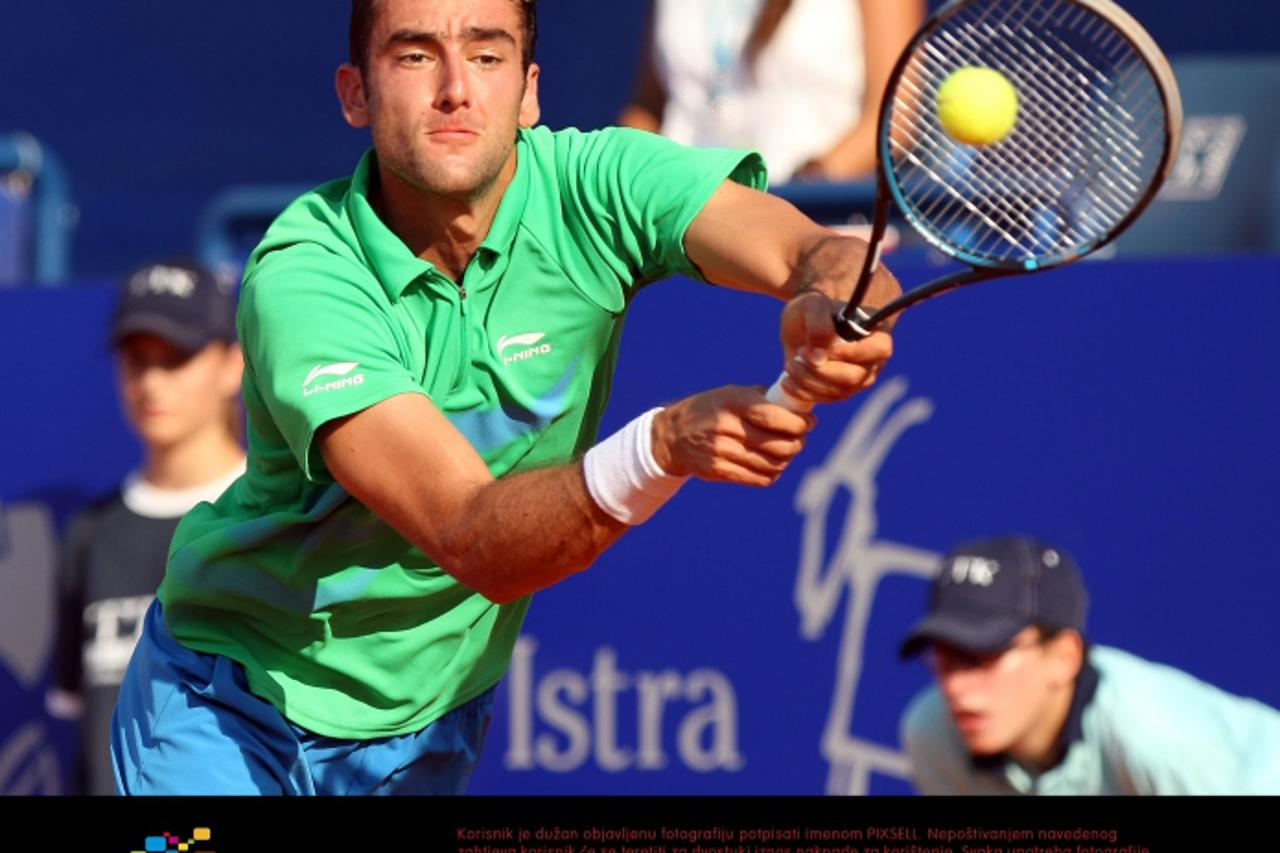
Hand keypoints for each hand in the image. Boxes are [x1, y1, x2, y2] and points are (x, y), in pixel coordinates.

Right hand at [650, 386, 815, 486]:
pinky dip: (773, 473)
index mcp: (734, 403)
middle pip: (780, 445)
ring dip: (787, 459)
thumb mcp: (731, 393)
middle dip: (798, 443)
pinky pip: (760, 478)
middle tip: (800, 438)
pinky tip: (773, 464)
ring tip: (787, 451)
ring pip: (773, 464)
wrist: (672, 436)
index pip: (777, 418)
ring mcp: (723, 452)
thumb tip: (798, 404)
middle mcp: (728, 428)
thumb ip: (763, 398)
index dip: (800, 423)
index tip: (808, 423)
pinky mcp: (721, 471)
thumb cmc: (710, 410)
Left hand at [776, 290, 893, 406]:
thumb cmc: (814, 310)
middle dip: (821, 370)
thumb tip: (818, 359)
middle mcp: (874, 359)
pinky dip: (804, 392)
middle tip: (798, 355)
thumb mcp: (812, 305)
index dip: (852, 353)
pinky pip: (827, 399)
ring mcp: (860, 378)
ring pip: (839, 392)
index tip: (825, 350)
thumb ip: (818, 324)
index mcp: (878, 332)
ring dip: (809, 381)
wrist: (804, 324)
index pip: (879, 349)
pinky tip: (787, 381)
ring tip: (790, 365)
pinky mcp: (842, 391)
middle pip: (854, 376)